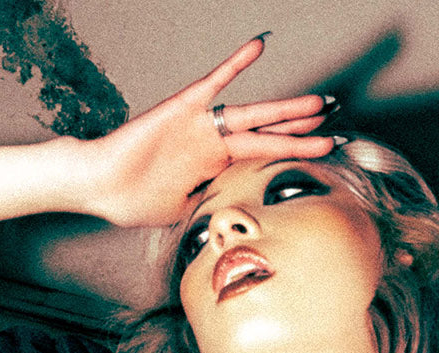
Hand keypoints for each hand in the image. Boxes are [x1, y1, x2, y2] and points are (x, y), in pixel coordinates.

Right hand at [83, 37, 339, 228]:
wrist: (101, 184)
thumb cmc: (133, 200)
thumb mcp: (182, 213)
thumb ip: (210, 209)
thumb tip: (235, 220)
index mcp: (214, 168)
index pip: (260, 162)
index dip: (290, 159)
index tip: (320, 161)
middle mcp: (214, 144)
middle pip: (268, 137)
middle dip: (302, 136)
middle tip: (336, 133)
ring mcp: (202, 126)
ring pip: (254, 115)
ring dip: (287, 109)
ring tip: (321, 103)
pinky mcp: (185, 109)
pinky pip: (216, 83)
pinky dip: (236, 64)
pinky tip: (258, 46)